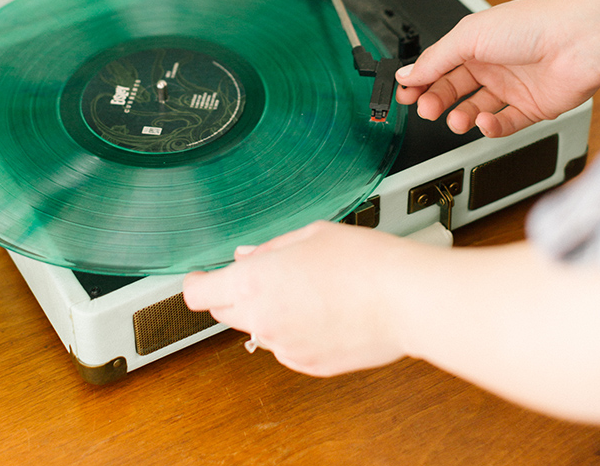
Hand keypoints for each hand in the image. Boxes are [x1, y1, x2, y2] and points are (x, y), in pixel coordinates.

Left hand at [183, 221, 406, 376]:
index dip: (195, 282)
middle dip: (232, 294)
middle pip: (223, 313)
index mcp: (255, 283)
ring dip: (265, 311)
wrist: (404, 300)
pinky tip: (321, 309)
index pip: (199, 293)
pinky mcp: (307, 365)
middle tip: (259, 274)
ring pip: (257, 329)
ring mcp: (285, 348)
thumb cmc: (363, 261)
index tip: (198, 276)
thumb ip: (270, 249)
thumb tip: (246, 256)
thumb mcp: (311, 235)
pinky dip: (291, 329)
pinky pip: (285, 345)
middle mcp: (263, 321)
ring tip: (305, 287)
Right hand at [395, 0, 599, 137]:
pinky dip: (491, 127)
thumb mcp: (468, 36)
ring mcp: (513, 87)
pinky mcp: (532, 108)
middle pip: (454, 89)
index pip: (439, 66)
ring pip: (477, 109)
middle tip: (426, 109)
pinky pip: (504, 123)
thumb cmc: (531, 24)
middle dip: (436, 100)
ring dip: (462, 117)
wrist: (577, 41)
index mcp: (476, 42)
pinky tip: (485, 121)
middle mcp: (494, 64)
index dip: (421, 81)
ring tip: (456, 120)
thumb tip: (408, 73)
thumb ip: (435, 59)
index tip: (405, 94)